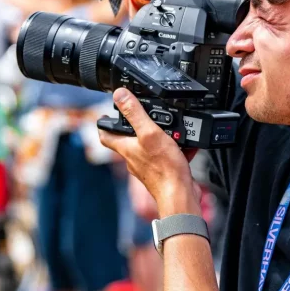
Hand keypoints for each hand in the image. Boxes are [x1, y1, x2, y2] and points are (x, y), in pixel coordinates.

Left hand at [99, 88, 200, 215]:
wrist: (180, 195)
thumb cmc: (164, 169)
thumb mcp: (149, 133)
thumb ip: (135, 113)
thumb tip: (119, 95)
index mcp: (126, 148)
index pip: (105, 135)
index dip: (103, 123)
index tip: (105, 115)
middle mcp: (134, 158)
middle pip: (128, 139)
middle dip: (136, 126)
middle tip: (143, 115)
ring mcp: (148, 166)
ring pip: (149, 146)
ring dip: (159, 136)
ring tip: (171, 127)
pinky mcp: (163, 171)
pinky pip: (166, 155)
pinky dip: (174, 148)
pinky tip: (186, 144)